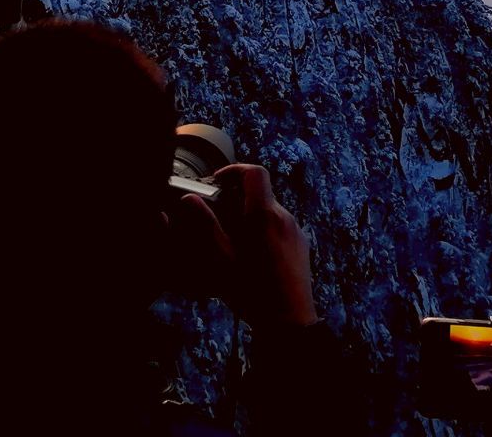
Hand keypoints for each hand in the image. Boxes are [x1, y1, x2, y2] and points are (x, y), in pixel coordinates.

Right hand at [166, 164, 316, 328]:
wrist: (289, 322)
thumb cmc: (253, 292)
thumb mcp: (221, 260)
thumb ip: (206, 225)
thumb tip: (190, 200)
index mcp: (263, 216)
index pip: (255, 173)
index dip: (235, 170)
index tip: (219, 182)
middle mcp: (283, 218)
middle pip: (261, 194)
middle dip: (239, 200)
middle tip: (221, 218)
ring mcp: (295, 232)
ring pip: (270, 212)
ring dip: (252, 218)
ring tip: (235, 244)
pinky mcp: (301, 246)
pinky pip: (281, 228)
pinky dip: (265, 231)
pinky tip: (254, 257)